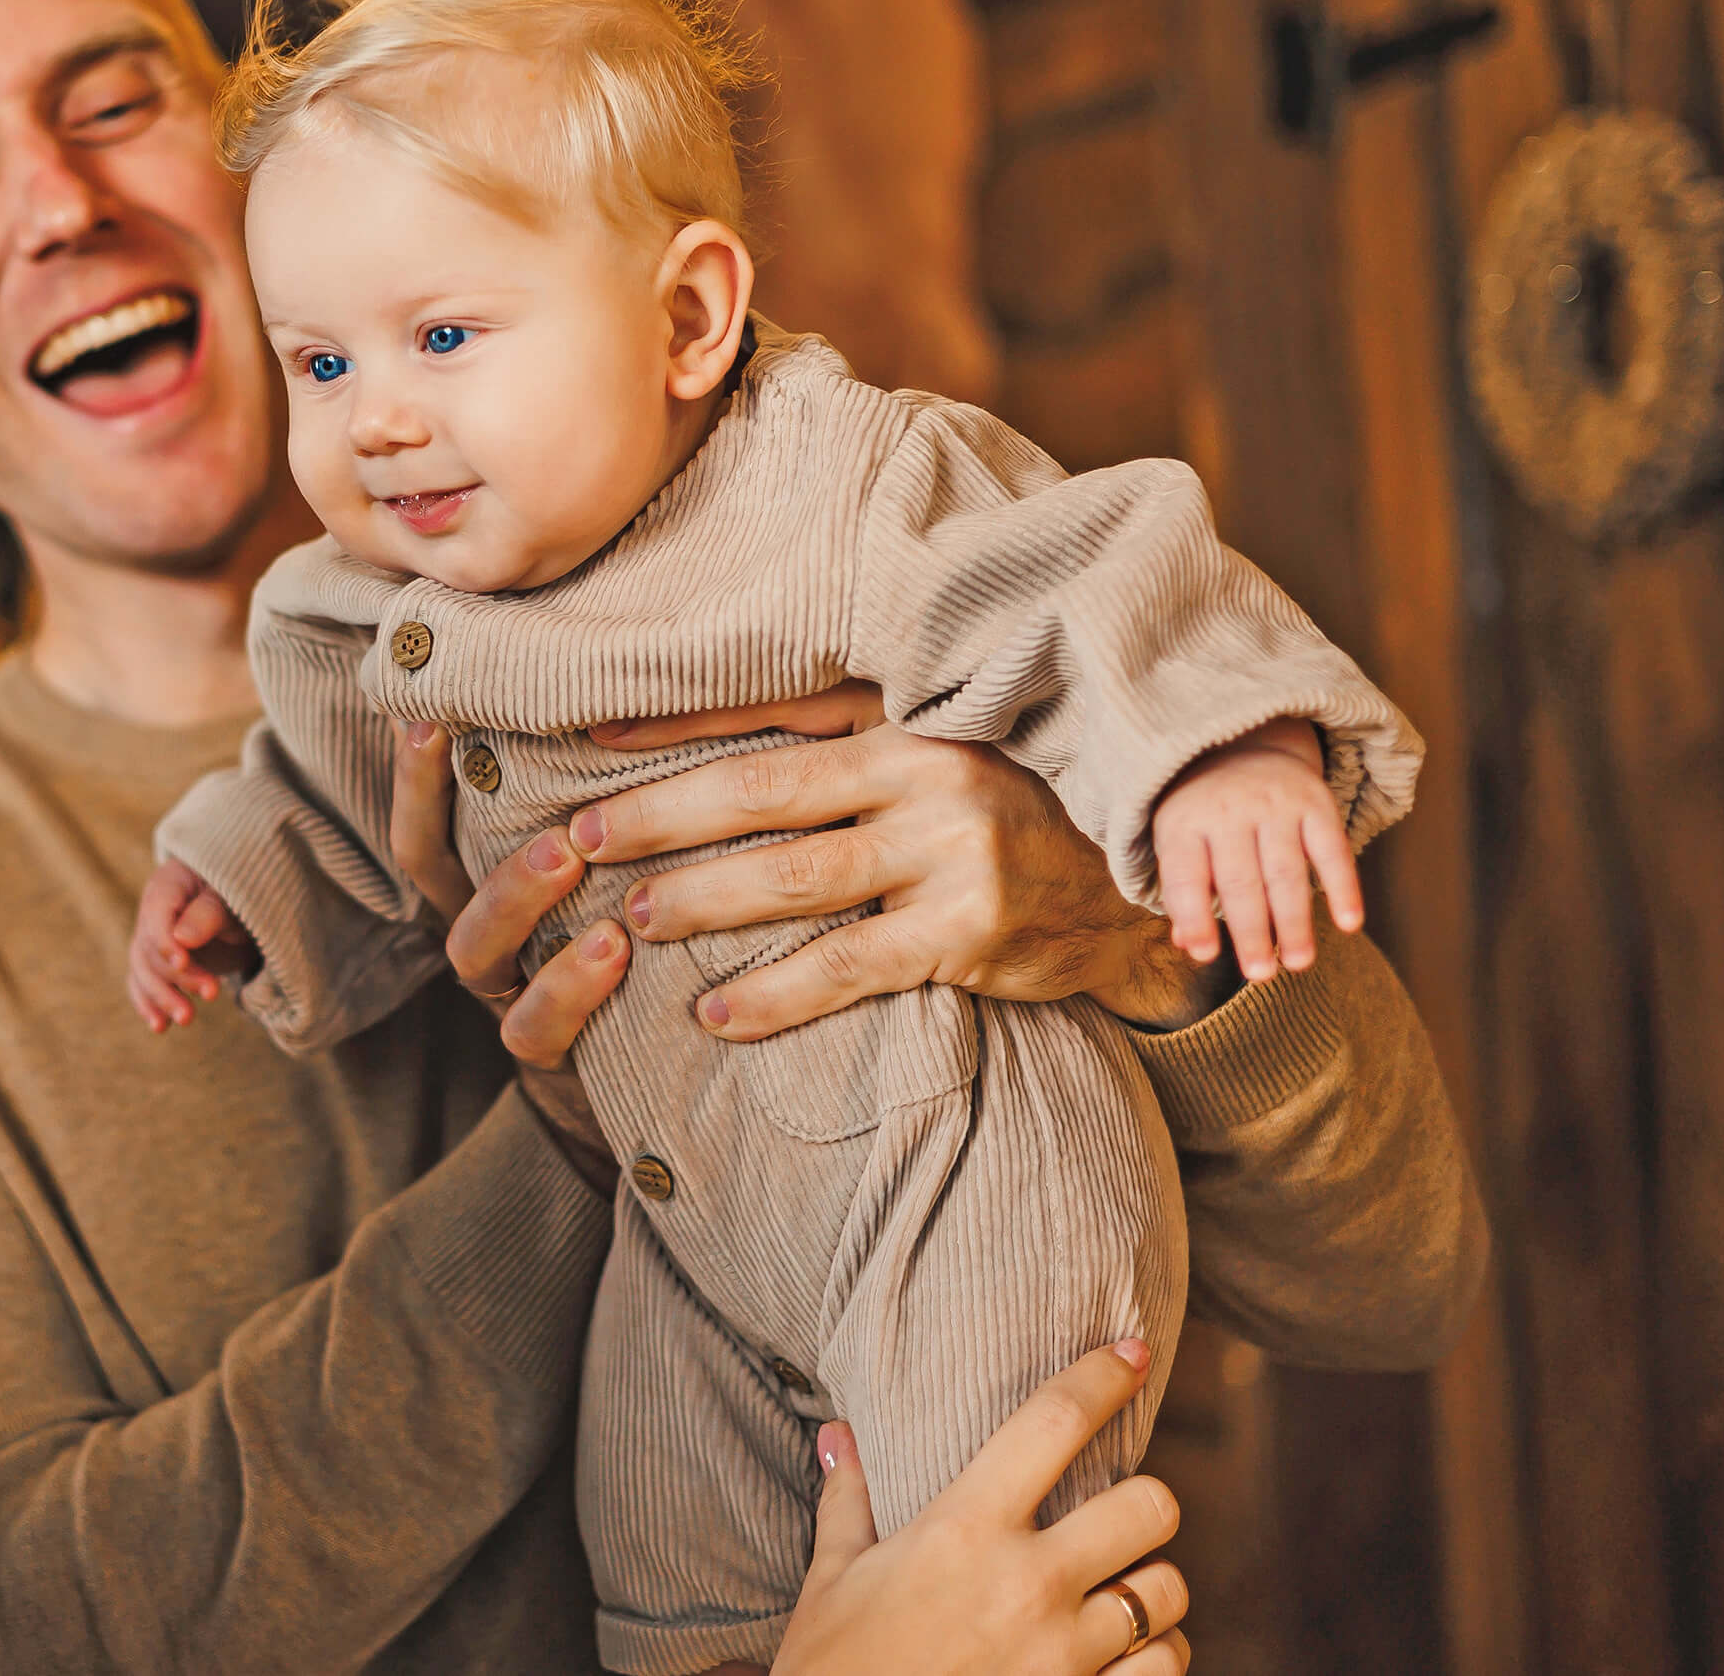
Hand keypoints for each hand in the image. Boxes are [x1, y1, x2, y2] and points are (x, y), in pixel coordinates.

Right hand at [125, 860, 254, 1032]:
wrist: (242, 907)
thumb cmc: (239, 895)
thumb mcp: (232, 900)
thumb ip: (209, 915)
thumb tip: (182, 938)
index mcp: (168, 885)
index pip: (156, 914)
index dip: (165, 940)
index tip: (183, 962)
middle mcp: (152, 912)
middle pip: (151, 947)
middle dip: (178, 975)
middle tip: (213, 993)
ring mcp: (150, 939)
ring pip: (144, 970)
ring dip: (163, 997)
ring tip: (187, 1019)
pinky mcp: (156, 963)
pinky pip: (143, 983)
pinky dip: (149, 1004)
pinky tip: (160, 1026)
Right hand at [383, 720, 626, 1190]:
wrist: (678, 1079)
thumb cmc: (653, 937)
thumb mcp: (623, 867)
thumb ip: (607, 800)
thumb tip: (605, 694)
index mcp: (485, 885)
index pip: (427, 822)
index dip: (415, 773)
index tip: (429, 710)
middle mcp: (486, 937)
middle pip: (433, 874)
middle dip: (439, 804)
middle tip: (468, 738)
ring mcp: (511, 995)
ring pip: (476, 951)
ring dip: (514, 896)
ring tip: (569, 856)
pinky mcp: (555, 1057)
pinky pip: (536, 1029)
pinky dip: (569, 988)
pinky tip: (614, 946)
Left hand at [559, 684, 1196, 1041]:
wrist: (1140, 881)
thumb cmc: (1014, 802)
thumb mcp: (940, 745)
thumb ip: (845, 737)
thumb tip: (714, 738)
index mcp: (908, 713)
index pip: (768, 712)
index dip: (675, 723)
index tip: (587, 737)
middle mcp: (926, 770)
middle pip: (763, 792)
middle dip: (663, 815)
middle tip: (583, 839)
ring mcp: (949, 852)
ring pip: (794, 880)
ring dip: (702, 902)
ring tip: (635, 918)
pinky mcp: (967, 932)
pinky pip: (847, 967)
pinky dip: (775, 991)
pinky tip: (717, 1011)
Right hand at [767, 1342, 1188, 1675]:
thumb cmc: (835, 1670)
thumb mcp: (832, 1580)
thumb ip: (848, 1501)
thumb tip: (839, 1434)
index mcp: (962, 1530)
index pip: (1053, 1421)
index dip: (1102, 1375)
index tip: (1130, 1353)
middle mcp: (1027, 1583)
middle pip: (1150, 1505)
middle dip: (1144, 1503)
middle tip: (1117, 1517)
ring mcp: (1065, 1654)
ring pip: (1169, 1590)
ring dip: (1151, 1587)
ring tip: (1120, 1592)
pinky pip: (1167, 1667)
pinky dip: (1156, 1656)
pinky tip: (1126, 1654)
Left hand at [1151, 715, 1363, 980]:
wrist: (1243, 743)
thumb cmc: (1204, 812)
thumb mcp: (1179, 840)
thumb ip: (1183, 891)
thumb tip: (1189, 945)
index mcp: (1183, 823)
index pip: (1186, 877)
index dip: (1194, 917)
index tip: (1207, 955)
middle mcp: (1228, 811)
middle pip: (1239, 881)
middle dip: (1251, 932)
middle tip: (1260, 974)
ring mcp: (1274, 805)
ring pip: (1285, 872)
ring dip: (1294, 922)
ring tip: (1297, 963)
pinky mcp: (1315, 802)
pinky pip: (1332, 850)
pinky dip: (1343, 888)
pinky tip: (1349, 924)